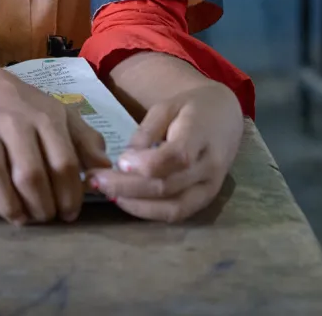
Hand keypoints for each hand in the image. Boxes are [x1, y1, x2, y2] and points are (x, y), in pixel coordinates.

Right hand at [0, 75, 111, 225]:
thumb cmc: (30, 108)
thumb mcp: (64, 117)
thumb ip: (87, 142)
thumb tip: (104, 171)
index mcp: (46, 118)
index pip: (62, 163)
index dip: (69, 194)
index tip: (69, 214)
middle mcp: (15, 122)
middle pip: (29, 172)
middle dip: (40, 205)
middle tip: (44, 218)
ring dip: (6, 203)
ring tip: (18, 219)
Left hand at [87, 80, 242, 221]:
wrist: (226, 117)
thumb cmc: (192, 108)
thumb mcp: (166, 107)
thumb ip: (146, 133)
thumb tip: (125, 162)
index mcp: (201, 134)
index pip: (177, 156)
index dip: (146, 163)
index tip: (120, 162)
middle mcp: (210, 166)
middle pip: (168, 185)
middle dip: (127, 187)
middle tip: (95, 180)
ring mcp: (211, 187)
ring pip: (172, 206)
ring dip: (135, 204)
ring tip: (106, 193)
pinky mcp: (206, 200)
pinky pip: (177, 213)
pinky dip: (149, 212)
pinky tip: (125, 202)